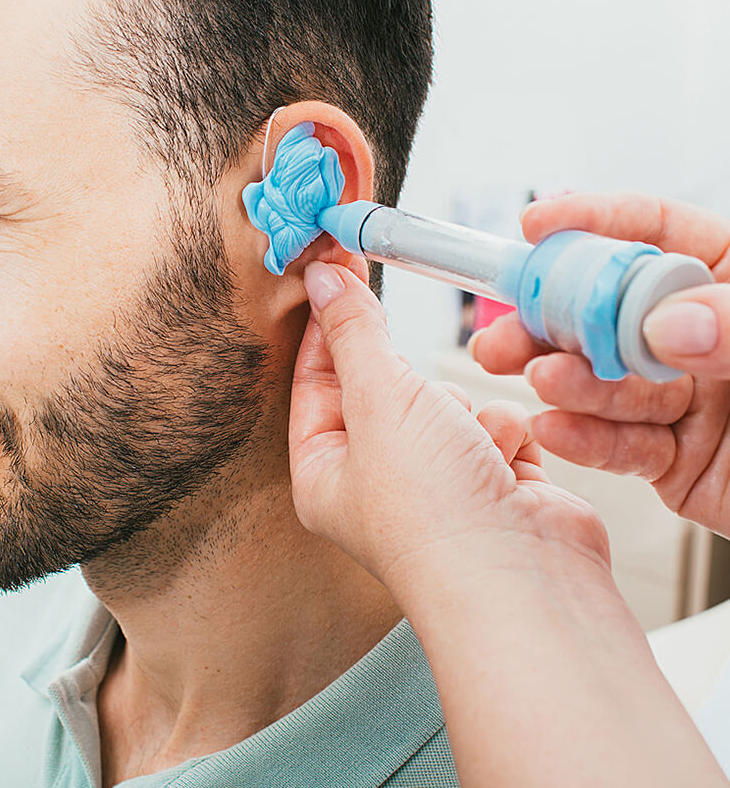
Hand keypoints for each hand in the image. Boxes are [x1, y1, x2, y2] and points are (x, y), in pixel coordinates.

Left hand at [288, 260, 609, 607]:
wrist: (527, 579)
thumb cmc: (433, 509)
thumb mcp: (378, 399)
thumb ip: (353, 332)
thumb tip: (320, 277)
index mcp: (324, 470)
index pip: (314, 377)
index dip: (325, 320)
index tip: (336, 264)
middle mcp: (377, 479)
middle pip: (383, 386)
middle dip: (406, 378)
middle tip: (410, 363)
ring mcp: (438, 483)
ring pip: (446, 402)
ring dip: (461, 410)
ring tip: (465, 445)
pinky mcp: (494, 483)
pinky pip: (493, 425)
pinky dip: (502, 435)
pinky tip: (504, 465)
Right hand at [470, 192, 729, 536]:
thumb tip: (668, 323)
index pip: (657, 235)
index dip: (595, 224)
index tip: (541, 225)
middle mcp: (702, 340)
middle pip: (609, 313)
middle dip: (552, 317)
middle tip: (507, 324)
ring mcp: (686, 402)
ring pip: (607, 382)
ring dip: (567, 379)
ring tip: (542, 376)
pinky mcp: (675, 464)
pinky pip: (622, 449)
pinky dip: (586, 440)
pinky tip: (558, 427)